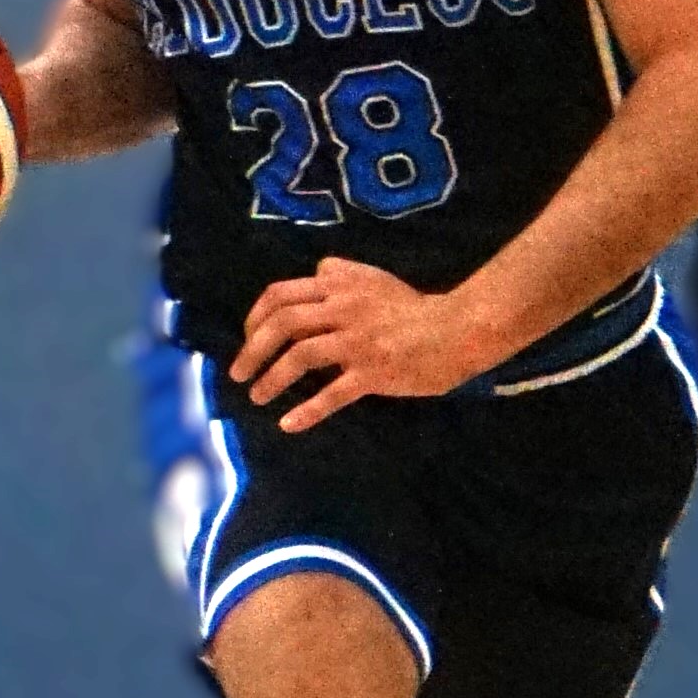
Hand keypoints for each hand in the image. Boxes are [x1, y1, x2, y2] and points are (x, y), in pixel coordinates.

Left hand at [233, 258, 491, 433]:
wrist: (457, 329)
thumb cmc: (415, 307)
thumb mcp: (375, 277)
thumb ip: (341, 273)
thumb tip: (314, 273)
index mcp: (340, 286)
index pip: (281, 294)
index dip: (255, 318)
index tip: (248, 339)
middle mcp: (343, 309)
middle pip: (282, 324)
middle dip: (252, 350)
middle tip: (239, 374)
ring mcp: (358, 342)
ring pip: (300, 356)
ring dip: (271, 379)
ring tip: (257, 397)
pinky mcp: (374, 372)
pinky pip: (333, 394)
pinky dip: (307, 411)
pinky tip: (288, 424)